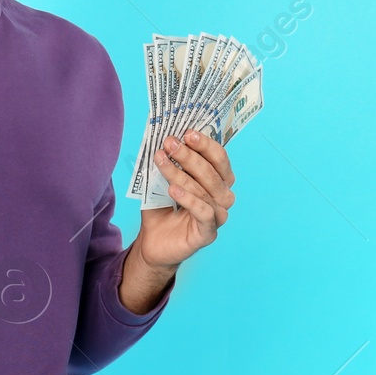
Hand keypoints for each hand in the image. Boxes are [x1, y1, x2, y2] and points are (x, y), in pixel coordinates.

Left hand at [135, 129, 235, 269]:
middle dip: (190, 156)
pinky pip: (205, 212)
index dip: (205, 144)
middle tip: (170, 143)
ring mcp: (218, 216)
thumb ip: (169, 162)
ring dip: (181, 174)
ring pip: (205, 190)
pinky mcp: (208, 233)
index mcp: (218, 181)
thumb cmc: (162, 208)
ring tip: (162, 161)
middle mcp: (223, 197)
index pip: (219, 158)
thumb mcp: (163, 180)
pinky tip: (173, 189)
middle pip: (212, 172)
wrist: (152, 242)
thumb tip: (167, 138)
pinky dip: (189, 199)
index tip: (186, 133)